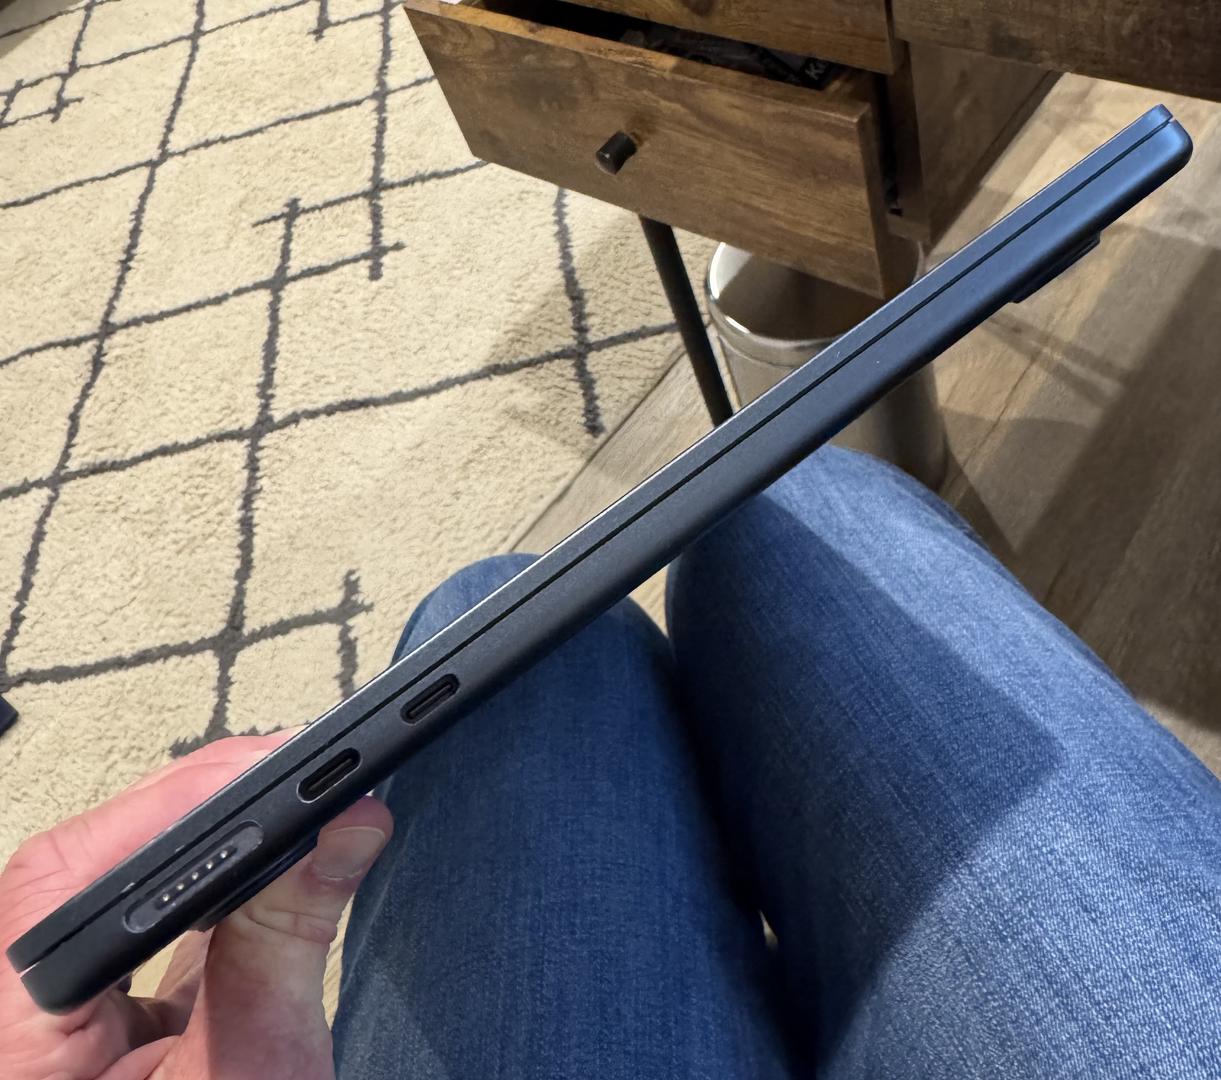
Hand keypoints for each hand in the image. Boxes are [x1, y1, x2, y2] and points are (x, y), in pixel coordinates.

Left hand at [0, 733, 391, 1079]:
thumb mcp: (255, 1079)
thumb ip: (286, 943)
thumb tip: (344, 827)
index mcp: (20, 1033)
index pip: (84, 877)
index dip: (191, 809)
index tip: (291, 780)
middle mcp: (7, 1007)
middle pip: (91, 866)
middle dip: (208, 817)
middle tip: (309, 792)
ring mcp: (29, 1008)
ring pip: (107, 884)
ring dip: (207, 851)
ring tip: (291, 823)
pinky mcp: (64, 1009)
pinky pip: (124, 923)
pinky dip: (198, 894)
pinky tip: (255, 872)